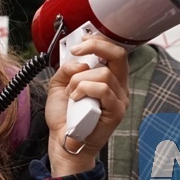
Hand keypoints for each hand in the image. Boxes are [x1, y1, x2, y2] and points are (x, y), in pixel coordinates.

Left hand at [44, 35, 128, 175]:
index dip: (98, 41)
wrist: (62, 139)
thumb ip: (67, 68)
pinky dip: (84, 89)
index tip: (80, 41)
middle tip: (77, 51)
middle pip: (119, 55)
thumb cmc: (64, 114)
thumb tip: (80, 61)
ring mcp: (119, 99)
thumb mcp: (60, 83)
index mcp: (108, 77)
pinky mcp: (116, 111)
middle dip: (96, 47)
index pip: (113, 51)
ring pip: (104, 73)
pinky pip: (103, 89)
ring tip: (72, 92)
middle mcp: (118, 86)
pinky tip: (76, 98)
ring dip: (80, 79)